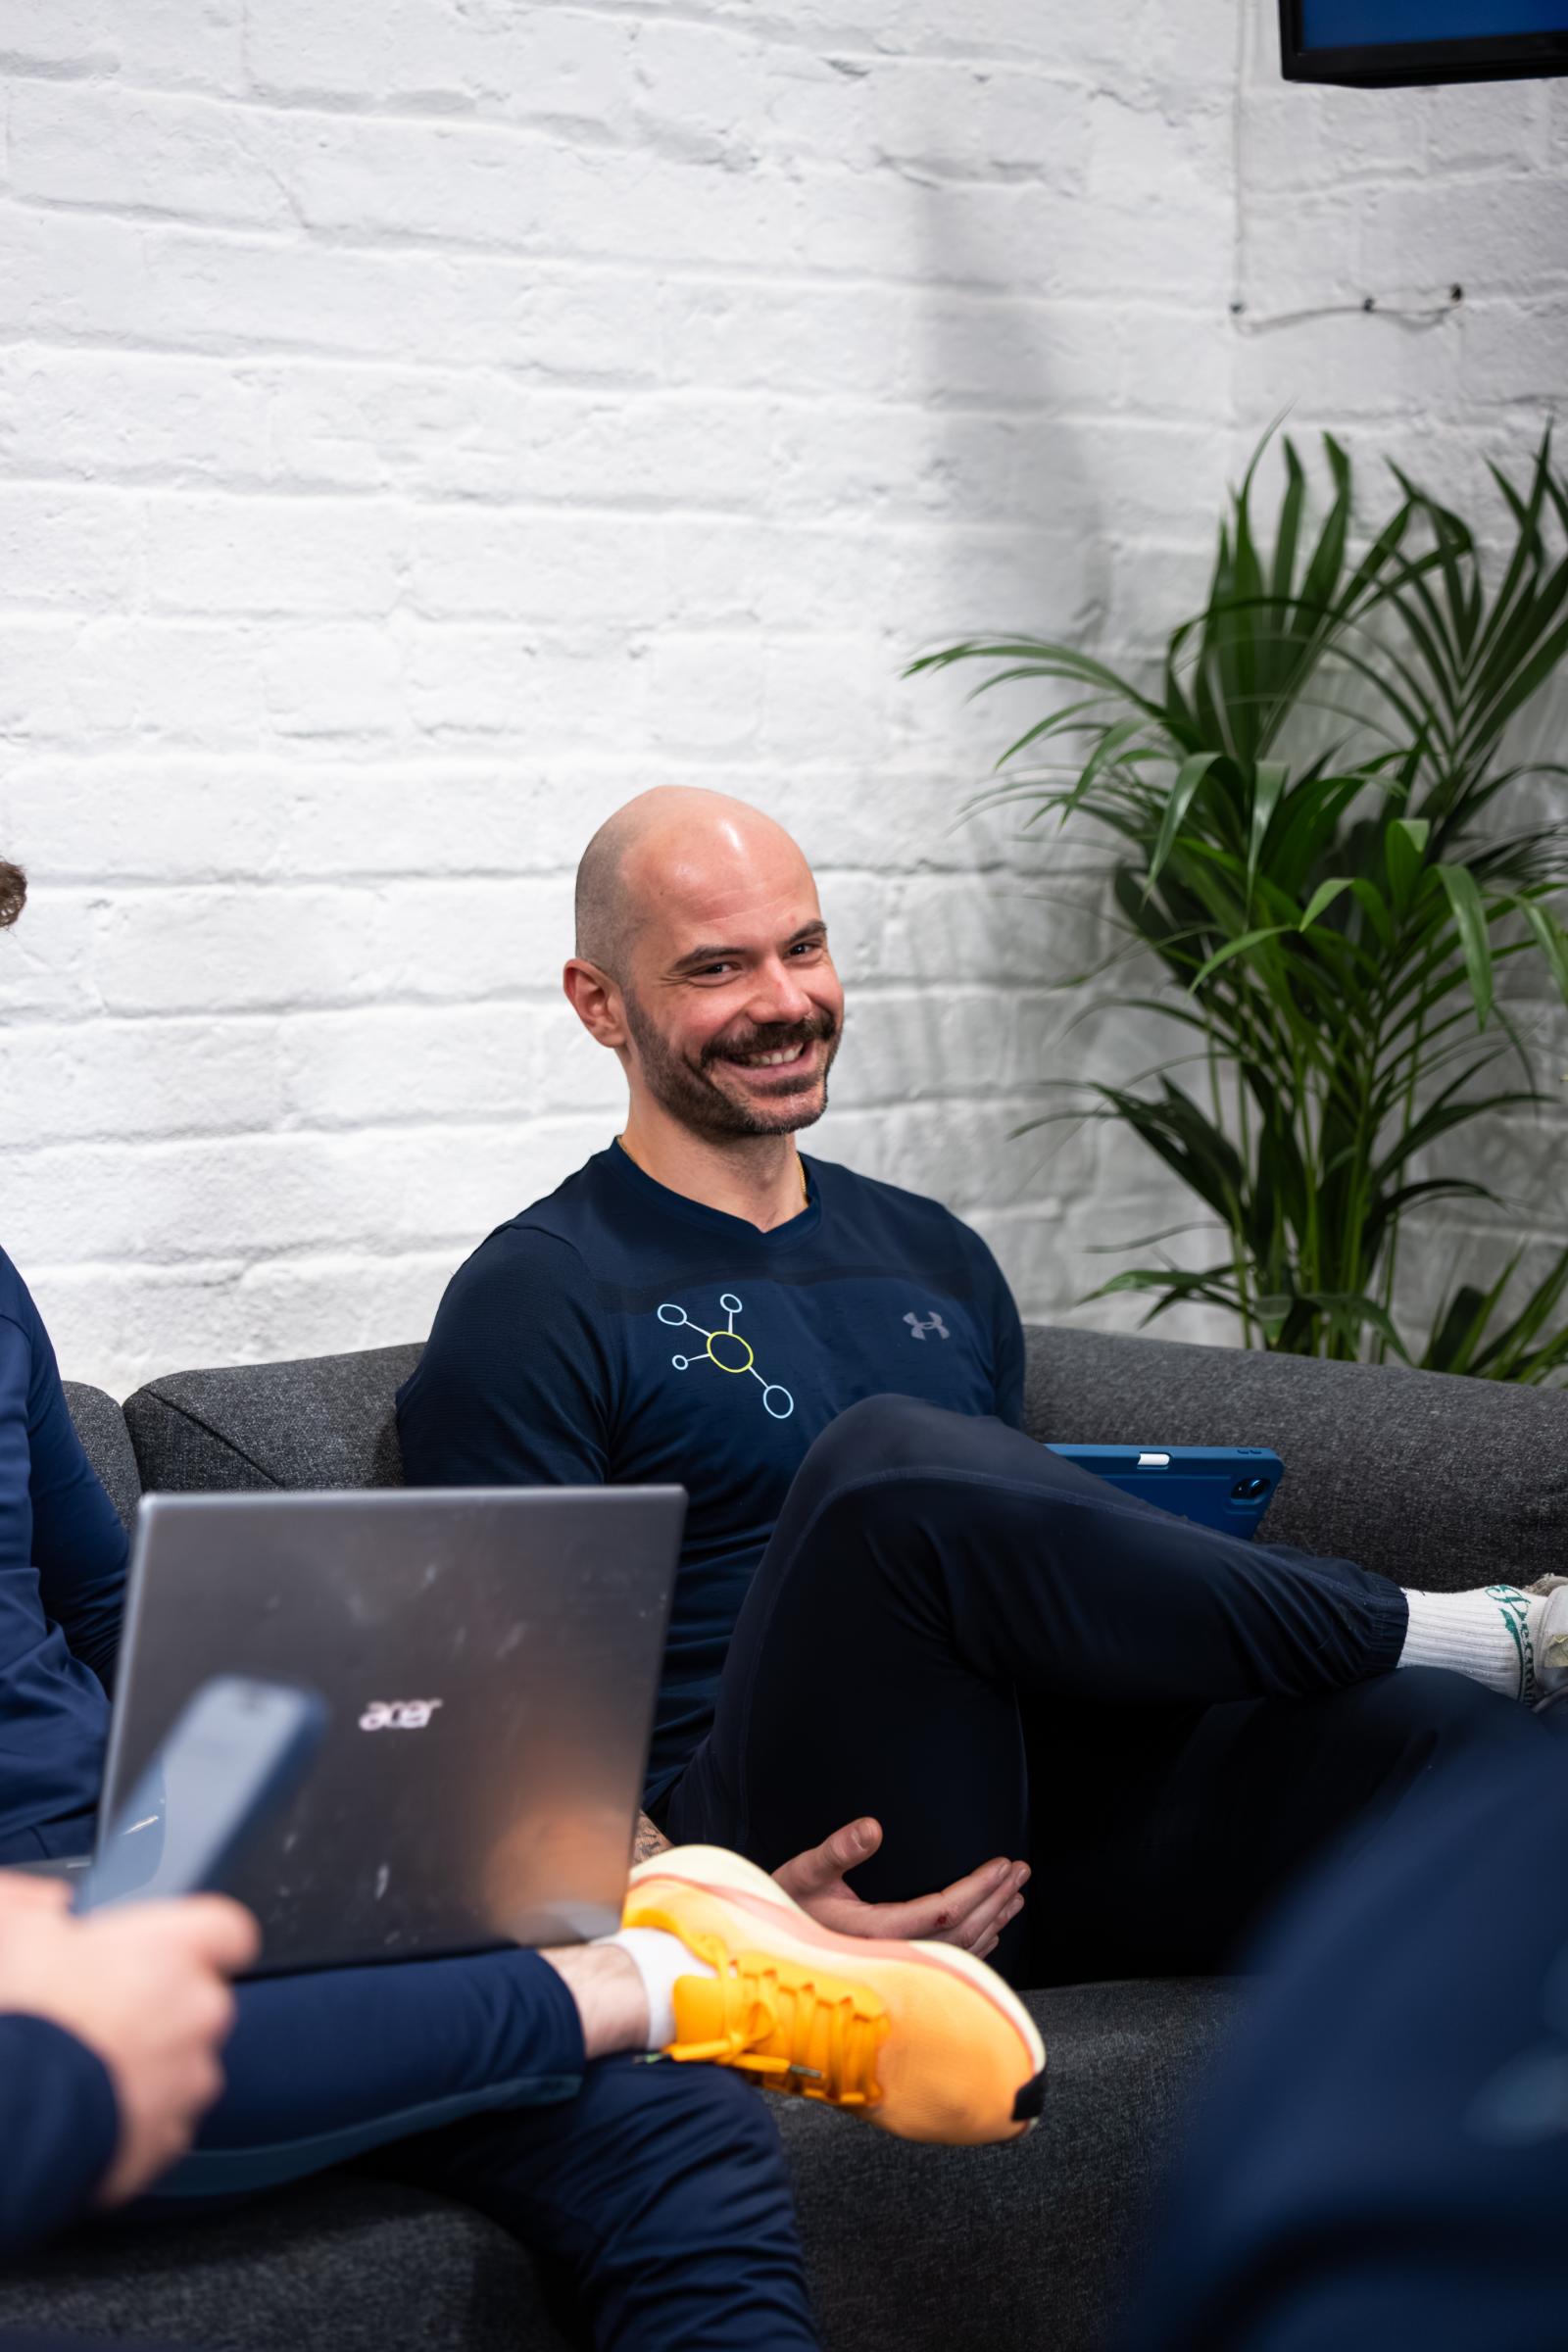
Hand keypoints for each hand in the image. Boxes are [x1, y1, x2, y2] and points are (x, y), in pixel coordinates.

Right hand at [0, 1874, 259, 2204]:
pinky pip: (164, 2118)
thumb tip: (48, 1905)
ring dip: (150, 2063)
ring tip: (90, 2065)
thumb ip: (36, 1903)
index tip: (178, 1947)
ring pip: (184, 2062)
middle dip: (162, 2006)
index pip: (228, 1929)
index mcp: (172, 1950)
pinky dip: (137, 2116)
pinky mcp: (170, 2136)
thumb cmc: (24, 2020)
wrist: (14, 2112)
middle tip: (105, 2012)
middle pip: (201, 1999)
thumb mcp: (11, 1933)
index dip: (202, 1938)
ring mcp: (189, 2077)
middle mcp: (198, 2010)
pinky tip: (91, 2105)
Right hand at [773, 1818, 1027, 1957]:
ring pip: (961, 1950)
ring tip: (1016, 1895)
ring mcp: (898, 1967)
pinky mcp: (897, 1970)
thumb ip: (838, 1850)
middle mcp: (894, 1956)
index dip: (979, 1887)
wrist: (766, 1953)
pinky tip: (991, 1931)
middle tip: (1021, 1872)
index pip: (945, 1908)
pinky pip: (949, 1961)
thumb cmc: (784, 1907)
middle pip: (962, 1931)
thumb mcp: (805, 1871)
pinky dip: (977, 1944)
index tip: (1003, 1864)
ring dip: (993, 1920)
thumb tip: (873, 1826)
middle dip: (996, 1899)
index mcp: (878, 1932)